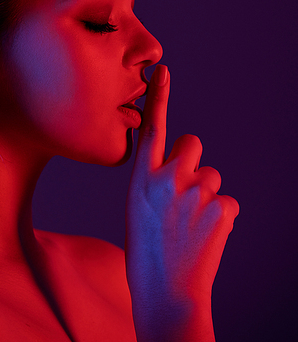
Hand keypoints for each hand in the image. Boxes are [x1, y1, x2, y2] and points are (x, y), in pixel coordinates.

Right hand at [125, 65, 238, 340]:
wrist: (166, 296)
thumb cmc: (147, 253)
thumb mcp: (138, 209)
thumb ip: (154, 181)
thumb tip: (177, 167)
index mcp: (141, 177)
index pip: (151, 127)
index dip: (158, 96)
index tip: (162, 70)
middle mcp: (167, 178)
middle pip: (193, 144)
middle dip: (194, 162)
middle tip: (185, 193)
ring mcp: (195, 192)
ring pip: (212, 176)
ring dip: (207, 196)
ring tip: (192, 226)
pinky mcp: (220, 208)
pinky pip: (227, 202)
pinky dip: (221, 218)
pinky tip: (206, 238)